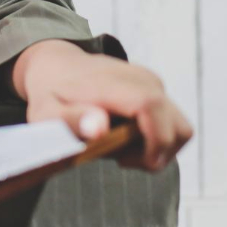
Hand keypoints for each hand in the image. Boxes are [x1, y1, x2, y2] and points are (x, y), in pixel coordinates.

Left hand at [12, 39, 193, 171]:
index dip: (154, 142)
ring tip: (122, 149)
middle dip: (154, 155)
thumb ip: (71, 120)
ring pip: (180, 130)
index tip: (125, 161)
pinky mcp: (157, 89)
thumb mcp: (46, 113)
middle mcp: (143, 80)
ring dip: (158, 149)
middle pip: (177, 129)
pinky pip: (172, 125)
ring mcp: (154, 83)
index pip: (152, 107)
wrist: (58, 65)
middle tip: (118, 157)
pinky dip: (156, 140)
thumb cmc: (51, 93)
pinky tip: (126, 138)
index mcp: (115, 84)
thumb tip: (100, 127)